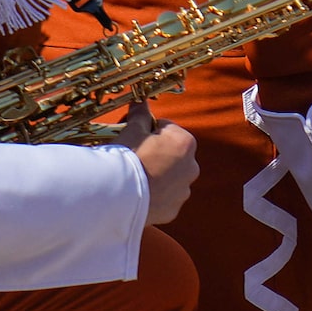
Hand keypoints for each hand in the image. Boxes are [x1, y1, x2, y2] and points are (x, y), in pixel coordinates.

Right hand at [121, 106, 198, 226]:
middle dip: (157, 154)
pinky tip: (139, 194)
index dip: (149, 131)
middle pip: (172, 155)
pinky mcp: (173, 210)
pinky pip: (165, 198)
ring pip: (170, 178)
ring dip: (158, 176)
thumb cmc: (129, 157)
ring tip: (136, 177)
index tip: (135, 137)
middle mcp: (191, 167)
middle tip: (135, 157)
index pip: (167, 129)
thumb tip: (140, 101)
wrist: (119, 195)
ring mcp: (183, 191)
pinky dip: (155, 196)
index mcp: (185, 143)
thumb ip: (141, 114)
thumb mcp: (133, 130)